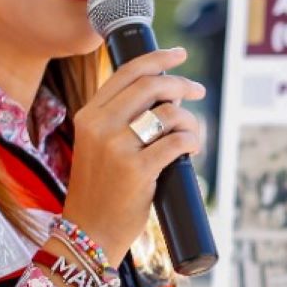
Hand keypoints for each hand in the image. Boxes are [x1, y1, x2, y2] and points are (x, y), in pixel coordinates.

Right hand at [60, 46, 206, 258]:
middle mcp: (100, 126)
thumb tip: (168, 96)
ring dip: (189, 120)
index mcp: (89, 115)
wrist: (90, 232)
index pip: (127, 73)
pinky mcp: (137, 170)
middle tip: (197, 90)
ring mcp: (117, 148)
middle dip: (181, 83)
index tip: (179, 55)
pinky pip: (177, 142)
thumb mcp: (99, 146)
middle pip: (151, 85)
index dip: (157, 58)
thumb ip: (121, 120)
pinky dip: (191, 141)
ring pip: (167, 113)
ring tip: (191, 135)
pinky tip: (191, 149)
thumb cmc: (101, 190)